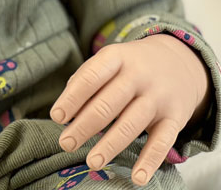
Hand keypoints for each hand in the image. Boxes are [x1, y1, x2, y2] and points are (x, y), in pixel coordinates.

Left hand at [50, 34, 210, 185]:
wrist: (178, 61)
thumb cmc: (132, 66)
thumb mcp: (111, 60)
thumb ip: (88, 79)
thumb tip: (67, 108)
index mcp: (117, 57)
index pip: (91, 77)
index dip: (72, 98)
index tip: (57, 117)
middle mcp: (138, 75)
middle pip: (108, 104)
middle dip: (84, 126)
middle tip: (66, 144)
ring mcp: (157, 97)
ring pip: (131, 124)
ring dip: (109, 145)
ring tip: (91, 162)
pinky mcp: (175, 117)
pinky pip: (162, 141)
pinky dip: (149, 161)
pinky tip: (137, 177)